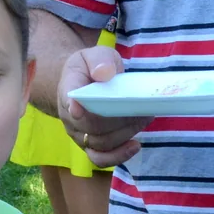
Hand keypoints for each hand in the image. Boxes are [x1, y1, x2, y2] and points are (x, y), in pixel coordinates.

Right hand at [57, 45, 151, 166]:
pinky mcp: (90, 146)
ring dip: (126, 133)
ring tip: (144, 118)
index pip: (68, 99)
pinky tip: (135, 146)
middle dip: (120, 120)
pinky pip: (100, 159)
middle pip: (92, 126)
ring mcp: (78, 134)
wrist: (81, 83)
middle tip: (143, 109)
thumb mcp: (94, 54)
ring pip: (101, 142)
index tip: (78, 109)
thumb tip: (105, 73)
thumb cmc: (90, 68)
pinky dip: (119, 156)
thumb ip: (100, 60)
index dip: (73, 106)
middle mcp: (69, 116)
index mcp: (68, 89)